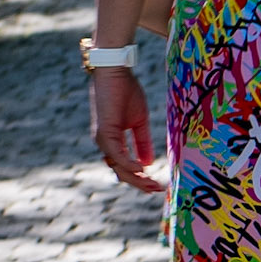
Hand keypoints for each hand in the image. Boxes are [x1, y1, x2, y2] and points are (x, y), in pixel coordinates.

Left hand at [91, 69, 161, 192]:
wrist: (114, 72)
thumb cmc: (125, 91)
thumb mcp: (139, 121)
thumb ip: (142, 142)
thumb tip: (148, 164)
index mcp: (112, 142)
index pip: (125, 167)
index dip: (140, 178)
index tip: (157, 185)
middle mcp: (105, 145)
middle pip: (121, 173)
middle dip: (140, 184)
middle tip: (157, 190)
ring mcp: (103, 141)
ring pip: (119, 168)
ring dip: (136, 178)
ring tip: (152, 184)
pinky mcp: (104, 133)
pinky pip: (117, 155)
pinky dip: (130, 164)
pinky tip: (142, 169)